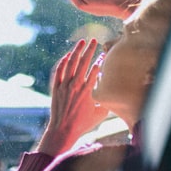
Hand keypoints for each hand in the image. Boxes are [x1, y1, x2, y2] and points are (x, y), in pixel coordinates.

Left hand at [35, 39, 108, 155]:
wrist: (63, 130)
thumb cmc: (83, 124)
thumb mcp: (100, 114)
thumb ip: (107, 103)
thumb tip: (114, 96)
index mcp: (88, 91)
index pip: (95, 70)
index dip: (100, 60)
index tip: (104, 54)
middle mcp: (76, 86)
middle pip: (83, 62)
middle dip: (90, 49)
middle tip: (94, 40)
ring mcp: (64, 85)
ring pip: (70, 63)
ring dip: (76, 51)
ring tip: (82, 42)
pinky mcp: (56, 87)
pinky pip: (59, 71)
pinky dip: (63, 61)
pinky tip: (67, 55)